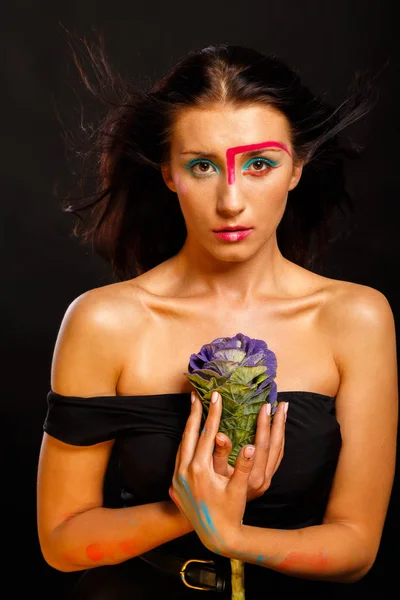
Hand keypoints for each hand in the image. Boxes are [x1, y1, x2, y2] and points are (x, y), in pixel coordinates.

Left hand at [169, 391, 255, 554]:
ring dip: (188, 427)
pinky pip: (179, 454)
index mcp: (199, 470)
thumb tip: (250, 447)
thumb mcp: (239, 490)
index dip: (212, 414)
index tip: (216, 397)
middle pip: (189, 435)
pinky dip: (185, 441)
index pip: (206, 434)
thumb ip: (243, 467)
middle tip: (197, 395)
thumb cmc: (229, 512)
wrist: (213, 536)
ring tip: (193, 410)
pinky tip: (189, 436)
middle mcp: (184, 471)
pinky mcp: (175, 483)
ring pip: (182, 444)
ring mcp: (177, 477)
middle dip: (194, 413)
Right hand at [213, 399, 286, 500]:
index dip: (263, 424)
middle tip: (279, 403)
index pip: (261, 445)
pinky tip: (278, 427)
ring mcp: (267, 479)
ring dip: (281, 428)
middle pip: (275, 446)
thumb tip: (220, 435)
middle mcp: (263, 479)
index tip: (265, 406)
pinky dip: (279, 439)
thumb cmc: (213, 495)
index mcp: (251, 477)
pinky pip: (278, 455)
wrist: (222, 520)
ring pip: (279, 450)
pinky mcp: (267, 478)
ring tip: (282, 409)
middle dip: (277, 422)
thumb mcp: (214, 474)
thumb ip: (219, 455)